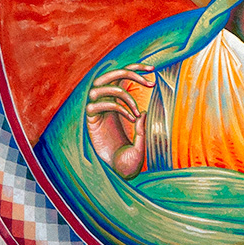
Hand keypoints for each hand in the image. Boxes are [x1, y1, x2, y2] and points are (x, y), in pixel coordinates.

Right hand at [85, 63, 153, 178]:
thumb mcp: (141, 141)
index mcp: (116, 104)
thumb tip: (144, 112)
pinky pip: (97, 104)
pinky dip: (117, 106)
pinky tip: (132, 118)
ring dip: (122, 93)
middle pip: (108, 75)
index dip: (135, 69)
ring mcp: (96, 112)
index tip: (153, 69)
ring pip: (99, 86)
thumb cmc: (131, 161)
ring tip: (138, 110)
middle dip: (128, 72)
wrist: (120, 175)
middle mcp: (104, 105)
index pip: (121, 77)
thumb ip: (141, 128)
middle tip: (150, 81)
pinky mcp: (90, 122)